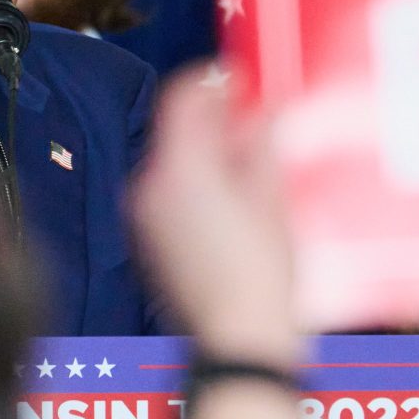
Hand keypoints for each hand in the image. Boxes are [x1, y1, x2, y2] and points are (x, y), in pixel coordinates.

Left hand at [130, 65, 301, 365]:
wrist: (238, 342)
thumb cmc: (261, 275)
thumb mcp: (272, 197)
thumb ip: (261, 141)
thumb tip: (260, 108)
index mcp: (179, 168)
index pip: (183, 96)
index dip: (213, 79)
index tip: (240, 77)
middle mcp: (150, 186)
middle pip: (178, 130)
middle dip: (216, 120)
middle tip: (257, 118)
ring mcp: (145, 217)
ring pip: (175, 162)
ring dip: (209, 153)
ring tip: (254, 161)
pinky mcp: (150, 242)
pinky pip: (171, 194)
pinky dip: (198, 184)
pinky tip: (236, 198)